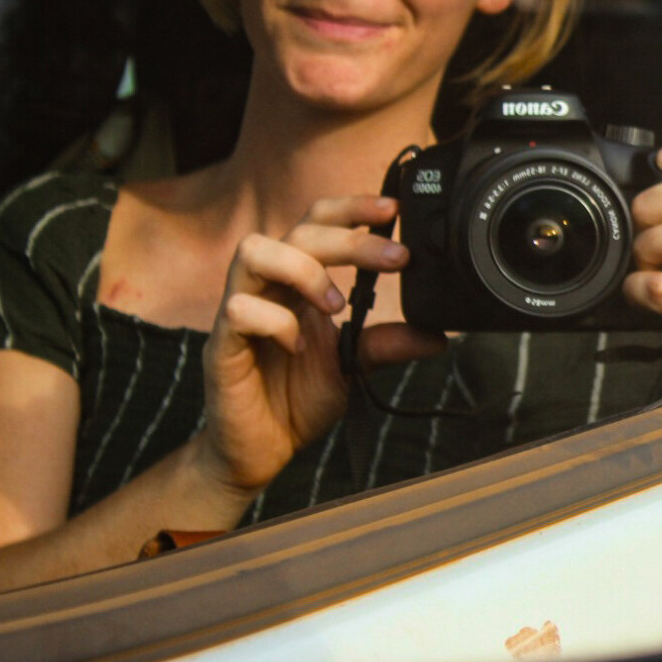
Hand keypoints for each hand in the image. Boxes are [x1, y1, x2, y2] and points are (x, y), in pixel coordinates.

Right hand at [195, 195, 443, 497]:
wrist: (259, 452)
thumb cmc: (296, 400)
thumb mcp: (353, 367)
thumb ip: (387, 344)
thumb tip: (439, 335)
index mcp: (296, 284)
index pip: (316, 223)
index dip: (351, 209)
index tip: (394, 211)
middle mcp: (267, 288)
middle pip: (297, 231)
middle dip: (350, 239)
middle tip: (395, 259)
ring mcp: (239, 312)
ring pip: (254, 252)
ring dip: (305, 270)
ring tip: (337, 306)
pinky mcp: (221, 345)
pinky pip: (238, 309)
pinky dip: (276, 322)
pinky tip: (297, 346)